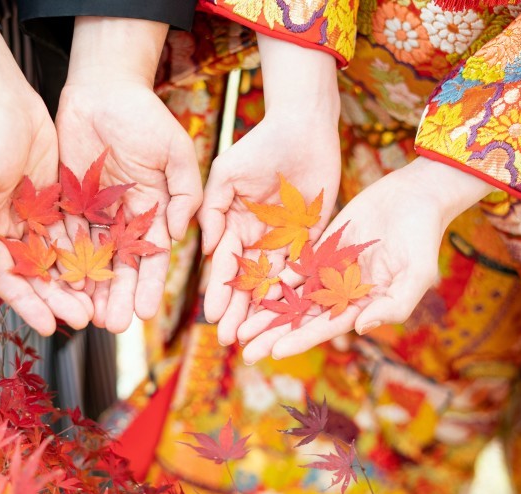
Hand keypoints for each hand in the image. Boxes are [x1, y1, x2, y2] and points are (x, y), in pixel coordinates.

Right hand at [0, 30, 92, 334]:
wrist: (4, 100)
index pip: (8, 280)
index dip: (29, 305)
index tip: (51, 327)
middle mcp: (10, 231)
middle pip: (39, 276)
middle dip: (60, 299)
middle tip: (86, 319)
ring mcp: (36, 218)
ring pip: (60, 259)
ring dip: (78, 282)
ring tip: (100, 303)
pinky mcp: (58, 203)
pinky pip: (76, 234)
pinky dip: (88, 252)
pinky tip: (107, 269)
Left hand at [56, 17, 201, 332]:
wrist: (103, 88)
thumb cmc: (146, 117)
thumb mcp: (176, 153)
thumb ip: (185, 194)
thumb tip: (180, 233)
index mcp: (154, 210)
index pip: (154, 256)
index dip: (151, 285)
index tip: (148, 313)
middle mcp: (124, 218)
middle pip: (122, 266)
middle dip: (120, 296)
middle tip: (115, 326)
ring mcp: (95, 211)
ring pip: (92, 258)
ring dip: (91, 288)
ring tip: (88, 316)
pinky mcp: (67, 200)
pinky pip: (64, 235)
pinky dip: (63, 260)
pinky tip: (62, 284)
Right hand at [199, 34, 340, 345]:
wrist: (302, 128)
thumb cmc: (259, 145)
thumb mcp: (226, 175)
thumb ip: (213, 210)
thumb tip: (207, 249)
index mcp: (235, 224)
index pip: (226, 264)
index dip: (220, 290)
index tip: (212, 315)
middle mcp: (259, 237)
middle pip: (248, 281)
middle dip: (239, 310)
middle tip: (230, 338)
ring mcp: (286, 238)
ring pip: (274, 280)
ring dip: (264, 308)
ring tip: (255, 335)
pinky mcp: (313, 235)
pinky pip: (305, 266)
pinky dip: (296, 289)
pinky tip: (288, 312)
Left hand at [236, 157, 494, 362]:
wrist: (415, 195)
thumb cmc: (422, 237)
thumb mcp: (417, 274)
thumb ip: (394, 305)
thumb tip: (360, 328)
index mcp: (364, 304)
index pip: (326, 326)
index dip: (300, 339)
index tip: (275, 352)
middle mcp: (343, 292)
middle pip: (302, 317)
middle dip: (275, 334)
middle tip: (245, 350)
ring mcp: (331, 271)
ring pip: (293, 296)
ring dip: (267, 313)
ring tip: (239, 329)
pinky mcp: (322, 248)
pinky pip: (294, 267)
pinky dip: (274, 279)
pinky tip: (250, 290)